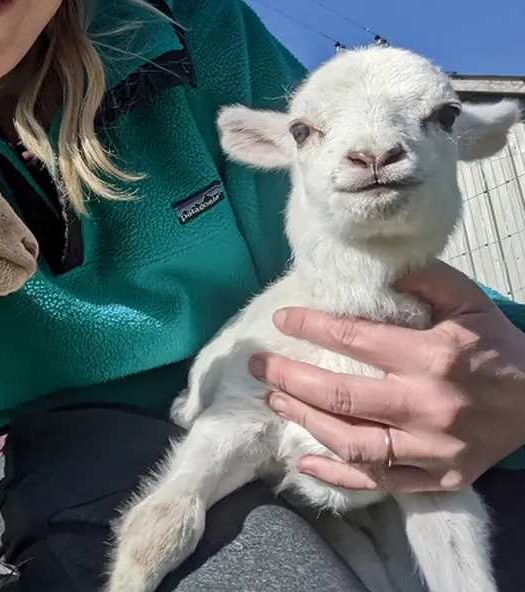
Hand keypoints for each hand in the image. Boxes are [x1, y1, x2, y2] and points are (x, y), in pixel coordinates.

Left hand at [248, 260, 524, 492]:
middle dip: (290, 378)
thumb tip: (371, 273)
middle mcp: (428, 405)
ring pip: (353, 442)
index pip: (355, 339)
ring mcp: (432, 448)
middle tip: (259, 366)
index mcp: (433, 356)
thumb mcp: (467, 300)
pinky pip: (378, 482)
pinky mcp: (437, 477)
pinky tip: (304, 462)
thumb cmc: (497, 345)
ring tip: (274, 399)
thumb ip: (421, 279)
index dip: (311, 328)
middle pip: (342, 395)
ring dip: (305, 421)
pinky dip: (337, 476)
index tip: (282, 321)